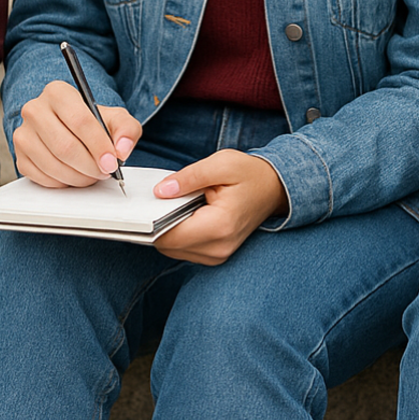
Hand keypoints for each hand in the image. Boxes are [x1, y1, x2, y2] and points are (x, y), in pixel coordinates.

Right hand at [13, 80, 141, 187]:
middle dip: (90, 166)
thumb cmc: (92, 122)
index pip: (79, 120)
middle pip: (65, 146)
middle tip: (104, 171)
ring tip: (92, 174)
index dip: (98, 145)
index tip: (111, 162)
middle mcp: (35, 110)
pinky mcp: (20, 156)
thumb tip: (121, 149)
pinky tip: (75, 175)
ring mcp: (23, 134)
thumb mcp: (116, 119)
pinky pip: (43, 178)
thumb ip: (127, 130)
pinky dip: (64, 182)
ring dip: (79, 177)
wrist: (71, 130)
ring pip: (53, 165)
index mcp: (57, 92)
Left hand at [152, 150, 286, 264]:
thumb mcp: (220, 164)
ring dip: (168, 228)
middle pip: (167, 245)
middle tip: (165, 199)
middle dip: (159, 223)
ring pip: (172, 249)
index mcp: (219, 226)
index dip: (151, 221)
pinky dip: (178, 233)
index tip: (144, 205)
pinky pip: (183, 249)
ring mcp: (217, 255)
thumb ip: (188, 178)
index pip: (169, 235)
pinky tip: (187, 214)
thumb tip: (160, 191)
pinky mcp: (215, 255)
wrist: (274, 188)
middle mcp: (218, 248)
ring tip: (181, 205)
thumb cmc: (249, 174)